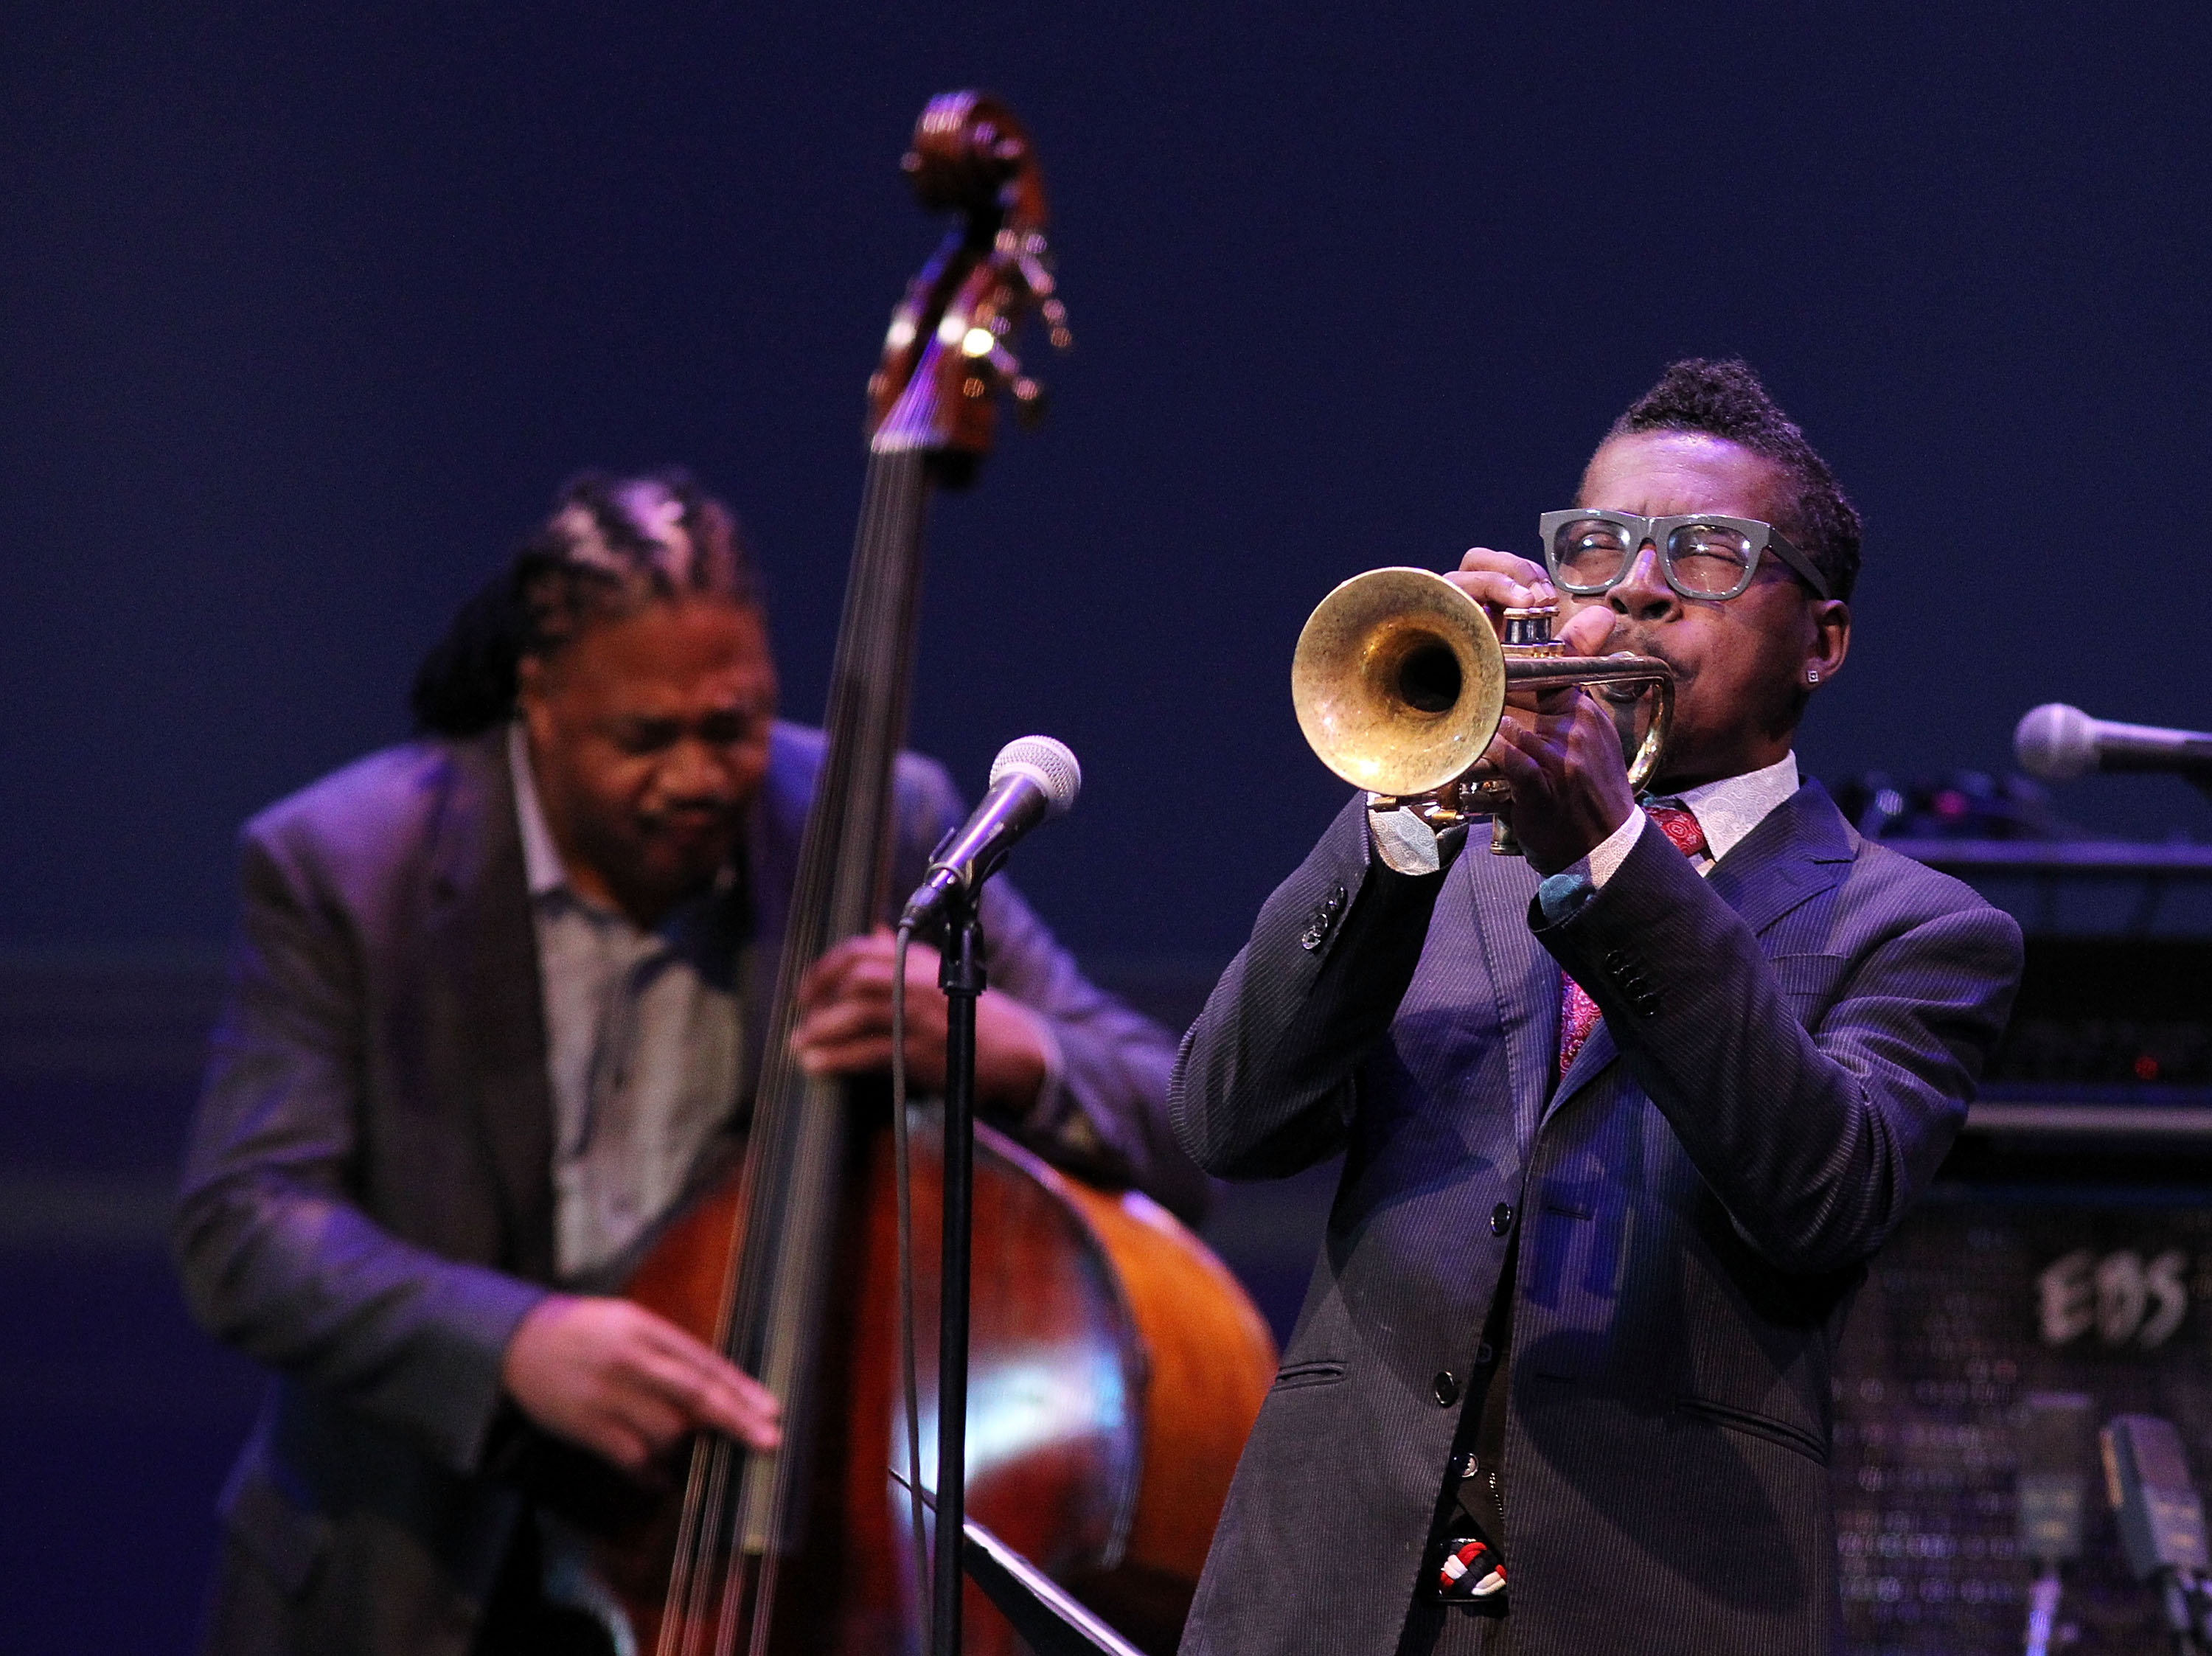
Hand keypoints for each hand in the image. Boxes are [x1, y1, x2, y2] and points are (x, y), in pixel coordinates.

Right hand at [501, 1295, 781, 1475]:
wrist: (518, 1341)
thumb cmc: (585, 1331)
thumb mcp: (629, 1321)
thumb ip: (669, 1351)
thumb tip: (716, 1385)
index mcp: (646, 1329)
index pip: (704, 1362)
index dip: (742, 1390)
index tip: (771, 1411)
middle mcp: (631, 1360)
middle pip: (695, 1395)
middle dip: (737, 1421)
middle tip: (769, 1442)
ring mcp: (608, 1394)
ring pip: (667, 1431)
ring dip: (686, 1449)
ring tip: (689, 1455)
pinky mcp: (586, 1424)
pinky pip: (632, 1457)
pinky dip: (653, 1473)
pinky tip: (662, 1478)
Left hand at [790, 926, 1050, 1111]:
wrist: (1015, 1049)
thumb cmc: (974, 1011)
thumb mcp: (942, 970)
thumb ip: (904, 952)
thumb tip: (873, 929)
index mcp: (920, 959)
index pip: (862, 949)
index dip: (826, 967)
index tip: (806, 988)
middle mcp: (919, 981)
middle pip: (856, 977)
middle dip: (820, 995)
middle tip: (802, 1014)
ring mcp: (920, 1016)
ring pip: (858, 1013)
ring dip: (822, 1028)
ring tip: (800, 1042)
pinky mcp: (921, 1051)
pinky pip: (868, 1051)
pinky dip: (837, 1057)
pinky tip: (817, 1063)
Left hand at [1448, 547, 1636, 873]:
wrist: (1605, 849)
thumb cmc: (1589, 798)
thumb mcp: (1590, 745)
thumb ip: (1565, 709)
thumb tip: (1544, 674)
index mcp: (1584, 713)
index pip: (1546, 669)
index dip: (1507, 666)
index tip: (1480, 668)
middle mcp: (1575, 728)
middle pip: (1517, 690)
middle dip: (1480, 694)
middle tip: (1449, 695)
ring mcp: (1559, 757)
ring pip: (1503, 724)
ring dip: (1474, 731)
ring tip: (1451, 733)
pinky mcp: (1541, 786)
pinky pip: (1505, 758)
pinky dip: (1483, 758)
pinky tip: (1468, 761)